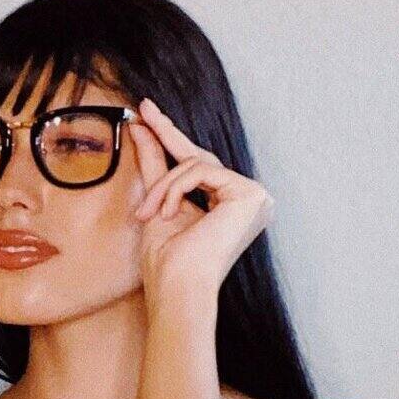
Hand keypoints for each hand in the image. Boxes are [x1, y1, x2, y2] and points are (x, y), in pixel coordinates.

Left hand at [128, 99, 273, 298]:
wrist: (178, 288)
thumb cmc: (168, 261)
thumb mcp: (158, 201)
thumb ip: (155, 164)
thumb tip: (142, 128)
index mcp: (232, 206)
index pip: (200, 165)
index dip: (172, 136)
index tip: (148, 113)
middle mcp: (250, 201)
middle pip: (200, 158)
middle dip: (165, 139)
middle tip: (142, 111)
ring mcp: (255, 197)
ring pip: (197, 164)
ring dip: (163, 186)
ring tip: (148, 212)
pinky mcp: (251, 194)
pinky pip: (203, 171)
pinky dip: (177, 189)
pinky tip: (169, 213)